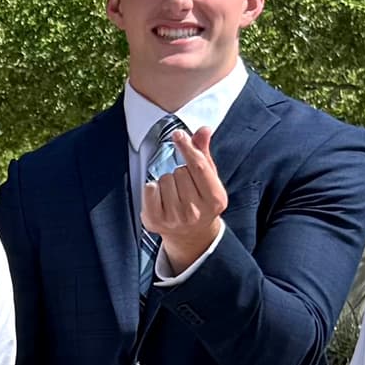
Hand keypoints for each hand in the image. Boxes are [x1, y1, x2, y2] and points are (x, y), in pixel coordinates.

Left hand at [139, 126, 225, 277]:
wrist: (190, 234)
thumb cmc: (200, 199)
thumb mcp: (208, 178)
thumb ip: (204, 153)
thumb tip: (204, 129)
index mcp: (215, 199)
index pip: (198, 166)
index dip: (187, 147)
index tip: (178, 135)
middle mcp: (196, 211)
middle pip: (179, 171)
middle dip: (180, 172)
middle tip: (185, 186)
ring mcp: (175, 218)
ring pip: (164, 179)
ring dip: (167, 181)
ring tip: (175, 195)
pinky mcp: (155, 221)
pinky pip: (149, 188)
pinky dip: (153, 188)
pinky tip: (161, 199)